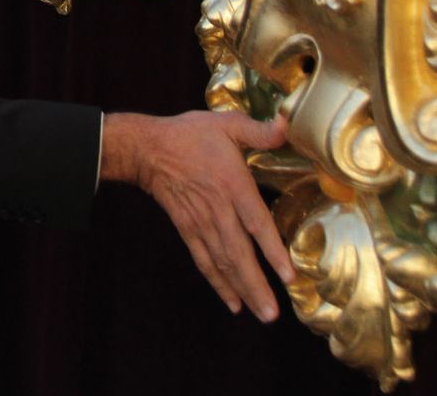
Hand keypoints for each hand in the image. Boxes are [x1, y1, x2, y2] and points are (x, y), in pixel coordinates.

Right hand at [103, 110, 292, 321]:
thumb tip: (287, 122)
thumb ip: (259, 130)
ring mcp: (201, 223)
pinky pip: (204, 261)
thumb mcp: (227, 124)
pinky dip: (218, 283)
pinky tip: (233, 302)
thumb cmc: (190, 134)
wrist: (148, 149)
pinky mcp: (188, 229)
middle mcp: (218, 209)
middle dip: (258, 285)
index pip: (257, 223)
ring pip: (224, 262)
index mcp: (232, 184)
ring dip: (242, 290)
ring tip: (261, 313)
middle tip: (274, 314)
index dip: (272, 251)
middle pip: (240, 253)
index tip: (288, 276)